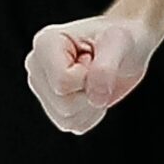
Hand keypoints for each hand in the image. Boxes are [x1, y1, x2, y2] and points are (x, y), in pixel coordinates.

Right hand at [24, 13, 163, 134]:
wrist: (127, 48)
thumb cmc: (122, 38)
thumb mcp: (120, 43)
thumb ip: (105, 69)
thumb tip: (96, 99)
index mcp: (45, 43)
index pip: (63, 82)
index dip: (88, 76)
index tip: (94, 57)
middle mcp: (36, 67)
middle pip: (64, 104)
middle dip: (91, 92)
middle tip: (97, 70)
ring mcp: (42, 88)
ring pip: (67, 118)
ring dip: (93, 105)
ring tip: (96, 80)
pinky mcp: (53, 107)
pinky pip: (74, 125)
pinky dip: (92, 114)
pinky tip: (94, 93)